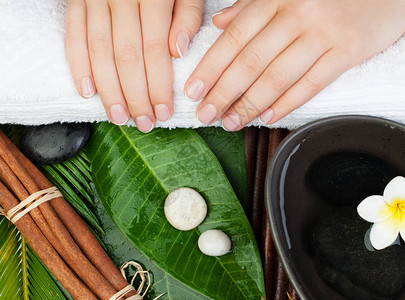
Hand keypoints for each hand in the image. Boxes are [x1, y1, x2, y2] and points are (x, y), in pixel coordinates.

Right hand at [65, 0, 202, 131]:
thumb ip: (186, 15)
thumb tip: (177, 52)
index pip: (155, 51)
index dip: (158, 86)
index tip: (164, 112)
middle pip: (126, 57)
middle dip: (135, 96)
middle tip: (143, 123)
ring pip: (99, 52)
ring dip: (109, 90)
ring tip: (119, 117)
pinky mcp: (76, 0)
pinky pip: (72, 36)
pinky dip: (78, 65)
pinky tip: (87, 91)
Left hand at [185, 0, 404, 130]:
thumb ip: (250, 6)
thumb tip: (218, 23)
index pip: (234, 38)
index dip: (211, 67)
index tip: (194, 91)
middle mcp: (297, 14)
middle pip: (251, 61)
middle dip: (223, 93)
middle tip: (205, 114)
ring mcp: (323, 33)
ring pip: (277, 77)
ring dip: (250, 104)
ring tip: (231, 122)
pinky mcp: (347, 51)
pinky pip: (311, 83)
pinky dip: (287, 103)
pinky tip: (268, 117)